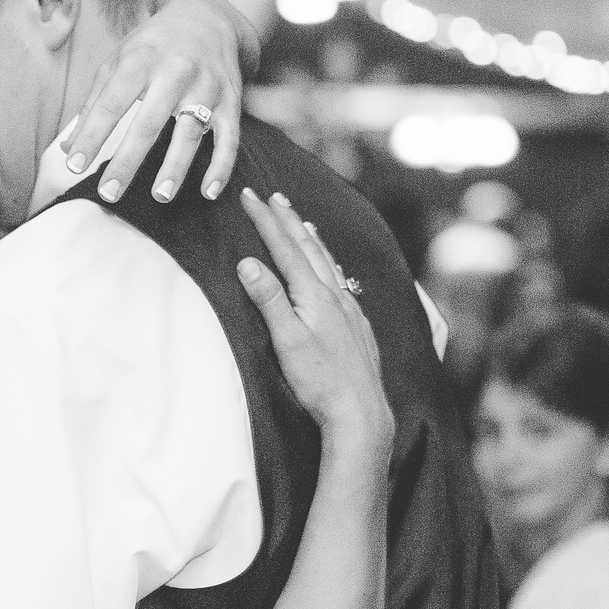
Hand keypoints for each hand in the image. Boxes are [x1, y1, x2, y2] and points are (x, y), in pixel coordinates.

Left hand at [64, 0, 250, 204]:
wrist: (208, 17)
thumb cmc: (152, 46)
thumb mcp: (118, 62)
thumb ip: (93, 104)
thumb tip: (67, 150)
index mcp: (140, 61)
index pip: (111, 104)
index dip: (91, 135)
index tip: (74, 166)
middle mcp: (175, 72)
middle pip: (149, 123)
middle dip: (128, 161)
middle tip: (109, 193)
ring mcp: (206, 87)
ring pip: (190, 132)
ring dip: (176, 167)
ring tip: (160, 196)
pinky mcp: (231, 100)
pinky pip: (229, 137)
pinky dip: (221, 166)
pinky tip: (208, 192)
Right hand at [237, 192, 391, 463]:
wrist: (360, 412)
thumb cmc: (320, 381)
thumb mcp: (286, 340)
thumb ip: (268, 300)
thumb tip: (248, 263)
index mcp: (315, 295)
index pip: (285, 249)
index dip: (266, 221)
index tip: (249, 197)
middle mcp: (336, 296)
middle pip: (309, 248)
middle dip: (288, 221)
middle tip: (273, 196)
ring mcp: (349, 311)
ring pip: (329, 263)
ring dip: (312, 239)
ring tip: (303, 222)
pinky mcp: (356, 327)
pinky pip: (341, 282)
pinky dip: (330, 266)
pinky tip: (334, 272)